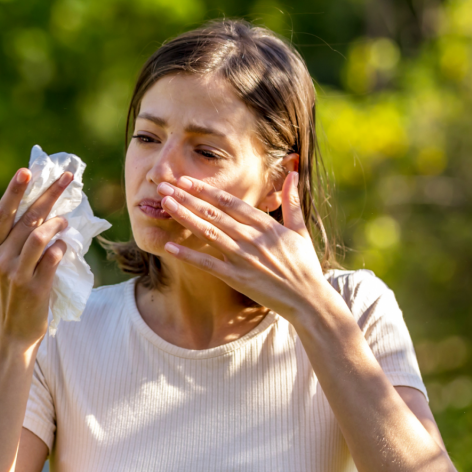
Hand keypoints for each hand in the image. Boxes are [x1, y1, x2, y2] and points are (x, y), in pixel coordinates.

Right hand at [0, 168, 72, 344]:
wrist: (13, 334)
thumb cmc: (14, 296)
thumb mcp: (6, 266)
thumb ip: (17, 242)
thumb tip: (44, 211)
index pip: (3, 213)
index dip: (14, 190)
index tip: (27, 170)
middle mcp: (0, 258)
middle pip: (28, 218)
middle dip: (50, 194)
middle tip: (68, 178)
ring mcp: (16, 273)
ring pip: (40, 235)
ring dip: (58, 223)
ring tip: (66, 222)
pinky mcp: (35, 287)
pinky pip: (52, 257)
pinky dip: (61, 247)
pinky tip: (65, 247)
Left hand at [157, 172, 330, 321]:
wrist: (307, 299)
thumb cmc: (304, 265)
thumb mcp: (300, 230)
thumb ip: (292, 201)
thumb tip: (294, 172)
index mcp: (265, 225)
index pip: (230, 202)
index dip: (206, 190)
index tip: (186, 180)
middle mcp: (251, 238)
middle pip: (213, 213)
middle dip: (187, 198)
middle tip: (164, 186)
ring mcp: (242, 258)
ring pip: (208, 233)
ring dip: (185, 217)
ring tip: (165, 204)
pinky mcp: (236, 278)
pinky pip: (208, 264)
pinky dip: (188, 255)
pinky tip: (169, 246)